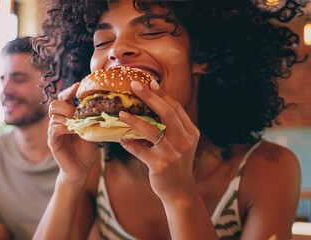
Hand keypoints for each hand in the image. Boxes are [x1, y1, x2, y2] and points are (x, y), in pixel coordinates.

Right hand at [48, 83, 99, 182]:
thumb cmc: (87, 149)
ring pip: (54, 115)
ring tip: (79, 122)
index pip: (63, 98)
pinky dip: (65, 127)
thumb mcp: (92, 129)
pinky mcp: (52, 141)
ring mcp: (53, 131)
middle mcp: (57, 121)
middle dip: (67, 104)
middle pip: (54, 104)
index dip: (69, 90)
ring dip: (68, 115)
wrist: (81, 168)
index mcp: (66, 115)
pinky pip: (54, 128)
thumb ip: (92, 117)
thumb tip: (104, 103)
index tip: (78, 85)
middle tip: (78, 110)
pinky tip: (75, 130)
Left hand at [118, 80, 199, 200]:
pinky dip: (129, 143)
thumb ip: (171, 126)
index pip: (175, 108)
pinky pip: (140, 150)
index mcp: (190, 132)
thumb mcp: (180, 142)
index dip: (162, 94)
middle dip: (150, 97)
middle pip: (167, 113)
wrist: (179, 190)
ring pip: (152, 131)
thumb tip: (150, 103)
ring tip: (121, 113)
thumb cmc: (175, 162)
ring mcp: (173, 153)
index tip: (150, 82)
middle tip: (135, 86)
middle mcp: (184, 141)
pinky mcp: (160, 165)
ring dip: (135, 120)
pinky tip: (121, 138)